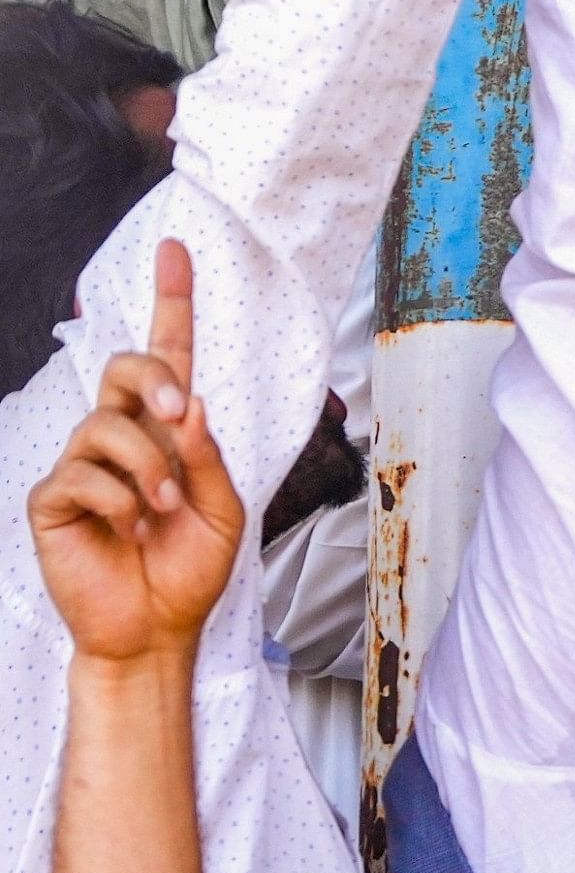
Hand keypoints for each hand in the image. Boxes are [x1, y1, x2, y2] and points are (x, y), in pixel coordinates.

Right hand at [27, 240, 244, 665]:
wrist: (156, 626)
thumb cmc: (190, 566)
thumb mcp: (223, 507)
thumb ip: (208, 455)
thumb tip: (186, 403)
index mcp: (167, 429)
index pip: (167, 354)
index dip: (171, 300)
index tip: (174, 247)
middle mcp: (121, 435)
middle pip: (125, 367)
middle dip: (152, 378)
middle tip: (176, 411)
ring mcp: (82, 464)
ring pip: (107, 424)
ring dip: (148, 465)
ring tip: (162, 506)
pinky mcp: (53, 499)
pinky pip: (82, 475)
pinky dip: (119, 501)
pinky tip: (129, 528)